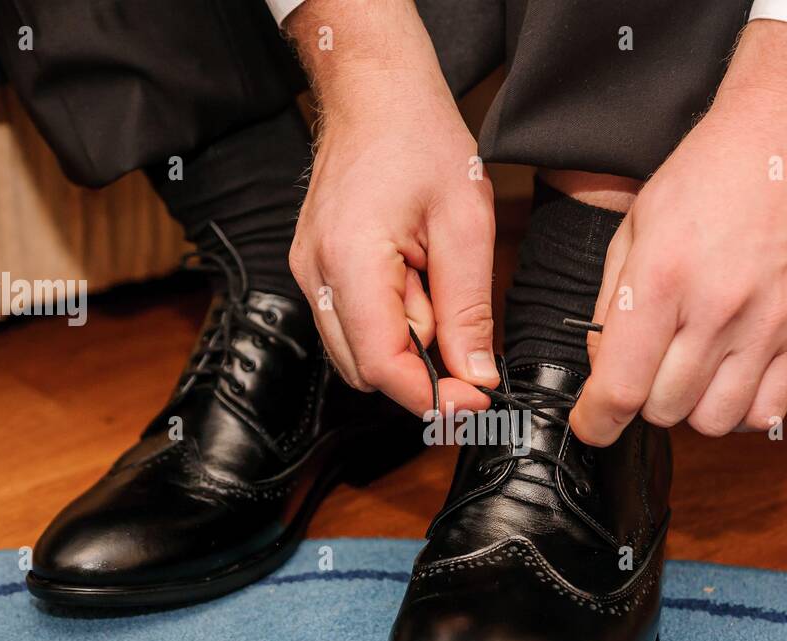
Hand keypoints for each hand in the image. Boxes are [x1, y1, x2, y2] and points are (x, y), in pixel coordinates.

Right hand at [287, 0, 497, 415]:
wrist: (376, 93)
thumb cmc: (419, 139)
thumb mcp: (466, 224)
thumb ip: (468, 308)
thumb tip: (475, 375)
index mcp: (350, 262)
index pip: (384, 366)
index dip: (433, 396)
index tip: (476, 402)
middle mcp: (316, 276)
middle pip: (367, 370)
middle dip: (422, 375)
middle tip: (472, 357)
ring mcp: (310, 274)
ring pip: (359, 353)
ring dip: (408, 347)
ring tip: (440, 293)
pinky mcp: (318, 270)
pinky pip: (354, 324)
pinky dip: (393, 323)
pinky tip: (419, 285)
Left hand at [570, 21, 786, 444]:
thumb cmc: (707, 175)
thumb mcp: (634, 228)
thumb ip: (611, 305)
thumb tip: (603, 368)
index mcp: (662, 280)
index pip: (621, 388)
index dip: (595, 421)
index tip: (590, 423)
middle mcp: (715, 309)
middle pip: (664, 411)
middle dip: (643, 400)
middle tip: (646, 367)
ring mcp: (766, 325)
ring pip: (715, 421)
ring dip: (692, 408)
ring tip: (689, 372)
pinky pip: (768, 412)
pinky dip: (741, 410)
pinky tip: (729, 377)